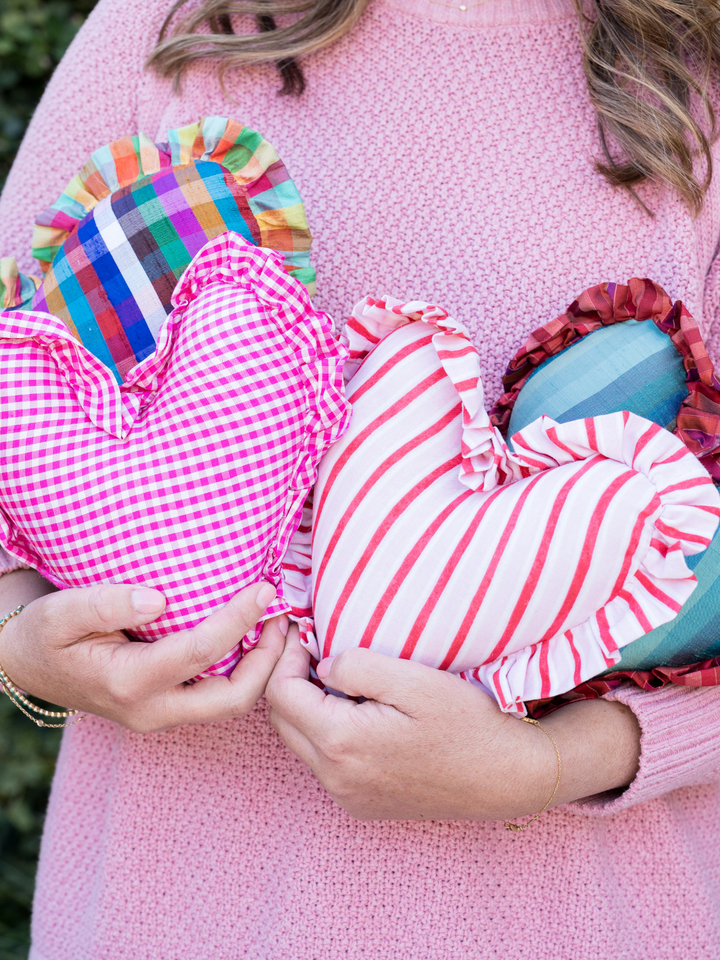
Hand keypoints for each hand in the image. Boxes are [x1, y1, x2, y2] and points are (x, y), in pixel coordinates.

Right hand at [0, 577, 286, 732]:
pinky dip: (246, 671)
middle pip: (233, 698)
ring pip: (231, 704)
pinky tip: (254, 637)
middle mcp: (151, 710)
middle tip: (284, 617)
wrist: (27, 666)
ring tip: (277, 624)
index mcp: (128, 683)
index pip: (201, 652)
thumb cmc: (44, 635)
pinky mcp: (168, 709)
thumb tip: (160, 599)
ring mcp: (161, 716)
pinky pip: (219, 697)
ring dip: (263, 668)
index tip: (265, 589)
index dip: (239, 619)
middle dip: (269, 660)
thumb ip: (106, 604)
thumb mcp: (61, 612)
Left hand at [266, 628, 640, 819]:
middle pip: (282, 721)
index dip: (285, 657)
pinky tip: (356, 710)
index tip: (304, 632)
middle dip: (288, 679)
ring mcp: (347, 796)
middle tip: (311, 647)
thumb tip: (323, 666)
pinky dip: (325, 731)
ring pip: (300, 742)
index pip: (280, 695)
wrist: (507, 776)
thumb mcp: (413, 680)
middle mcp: (335, 778)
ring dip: (306, 706)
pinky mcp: (361, 804)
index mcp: (341, 744)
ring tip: (335, 675)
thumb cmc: (466, 722)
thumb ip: (357, 667)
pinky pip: (324, 763)